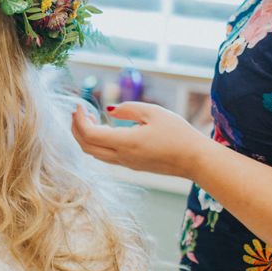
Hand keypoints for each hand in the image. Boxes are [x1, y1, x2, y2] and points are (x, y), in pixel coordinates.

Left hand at [71, 101, 208, 177]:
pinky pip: (105, 156)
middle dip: (76, 128)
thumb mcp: (154, 112)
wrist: (195, 160)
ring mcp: (126, 164)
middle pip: (86, 147)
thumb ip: (128, 109)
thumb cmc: (178, 134)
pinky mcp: (132, 166)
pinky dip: (96, 143)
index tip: (79, 105)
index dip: (79, 119)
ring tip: (89, 117)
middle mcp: (121, 157)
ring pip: (94, 154)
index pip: (89, 134)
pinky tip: (103, 129)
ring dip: (85, 137)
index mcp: (125, 143)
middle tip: (78, 111)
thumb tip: (109, 110)